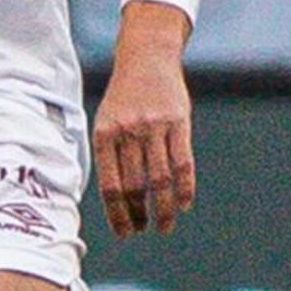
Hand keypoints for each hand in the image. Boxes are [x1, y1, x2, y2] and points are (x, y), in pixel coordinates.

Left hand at [91, 0, 197, 236]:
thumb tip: (113, 202)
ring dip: (165, 210)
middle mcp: (128, 133)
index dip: (118, 215)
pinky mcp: (179, 123)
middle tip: (143, 231)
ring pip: (161, 180)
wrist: (146, 57)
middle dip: (139, 216)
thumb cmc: (124, 97)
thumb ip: (109, 156)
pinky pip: (183, 163)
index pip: (111, 186)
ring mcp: (155, 128)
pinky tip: (184, 205)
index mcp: (105, 136)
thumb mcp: (105, 121)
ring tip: (165, 226)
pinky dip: (185, 189)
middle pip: (136, 187)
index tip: (124, 234)